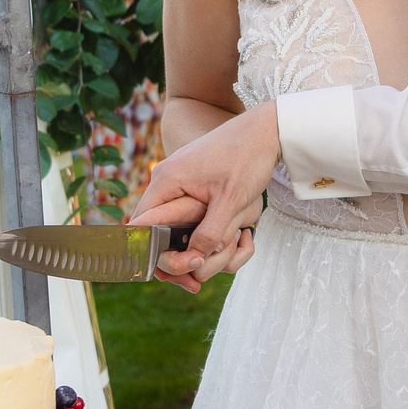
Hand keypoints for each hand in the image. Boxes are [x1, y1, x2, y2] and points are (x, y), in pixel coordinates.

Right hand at [131, 104, 281, 282]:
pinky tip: (236, 238)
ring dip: (197, 246)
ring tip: (226, 253)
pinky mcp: (194, 186)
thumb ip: (209, 233)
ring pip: (174, 228)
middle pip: (156, 232)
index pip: (141, 227)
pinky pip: (189, 218)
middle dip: (178, 258)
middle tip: (199, 279)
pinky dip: (206, 233)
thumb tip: (193, 260)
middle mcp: (166, 183)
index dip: (155, 255)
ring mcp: (179, 184)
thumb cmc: (247, 158)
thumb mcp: (231, 201)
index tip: (185, 269)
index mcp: (166, 182)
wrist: (266, 129)